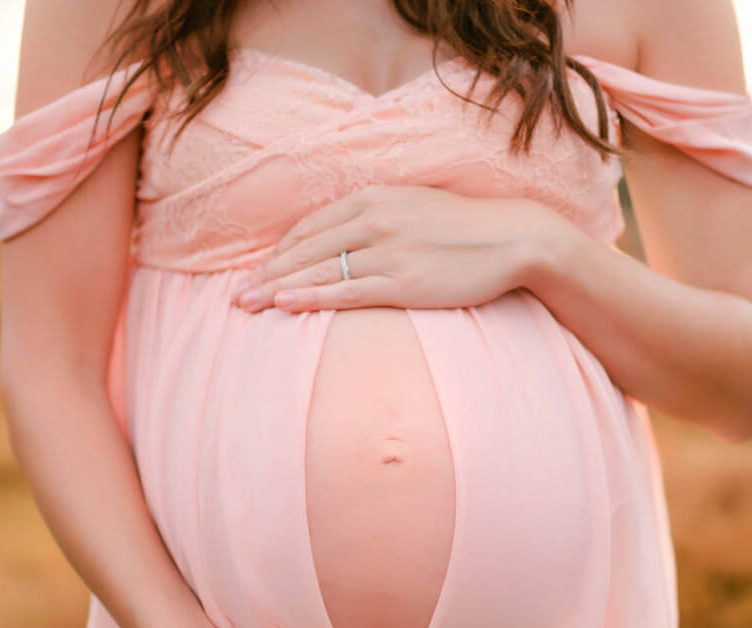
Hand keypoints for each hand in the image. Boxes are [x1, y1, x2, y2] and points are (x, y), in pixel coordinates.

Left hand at [229, 184, 562, 313]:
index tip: (258, 270)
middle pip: (306, 249)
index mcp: (374, 198)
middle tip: (236, 295)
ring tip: (246, 305)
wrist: (515, 239)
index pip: (311, 227)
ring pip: (318, 270)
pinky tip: (285, 304)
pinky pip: (345, 290)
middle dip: (267, 272)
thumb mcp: (415, 208)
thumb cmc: (467, 228)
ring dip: (277, 288)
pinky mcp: (402, 280)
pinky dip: (311, 297)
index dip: (279, 251)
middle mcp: (374, 219)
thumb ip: (378, 218)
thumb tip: (347, 239)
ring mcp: (387, 250)